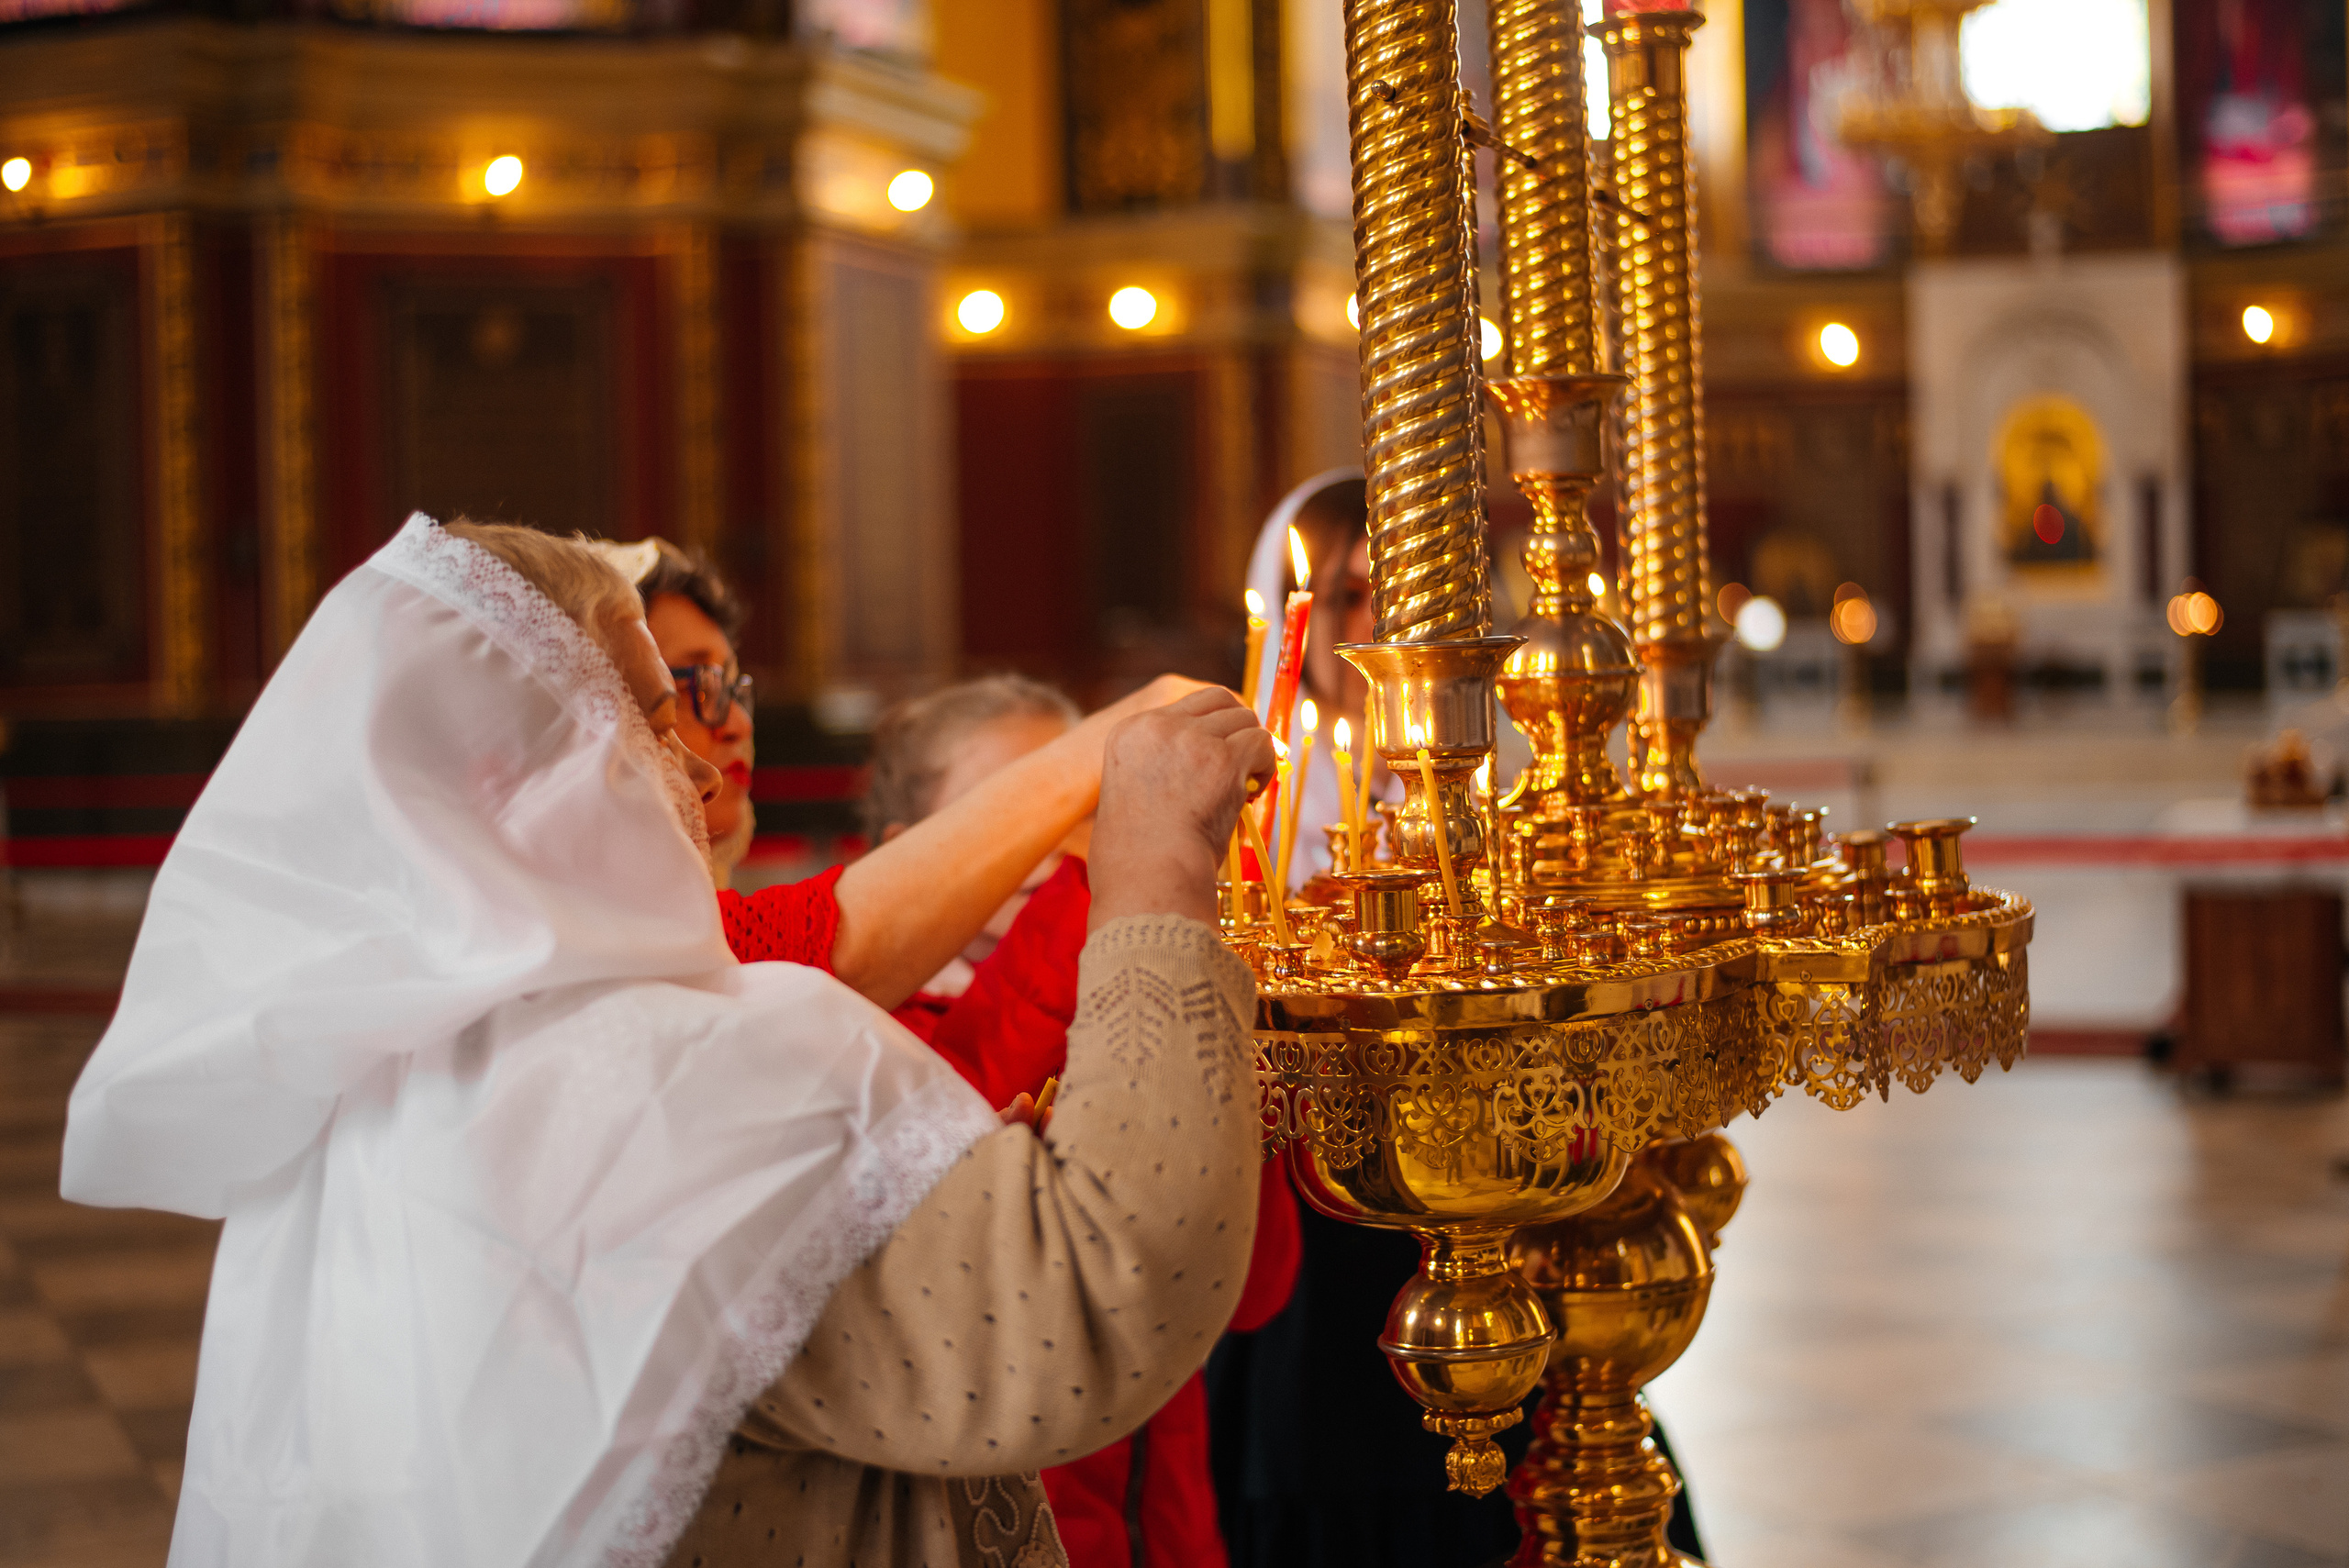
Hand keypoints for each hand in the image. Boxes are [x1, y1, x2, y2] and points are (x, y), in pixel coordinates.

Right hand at [1088, 687, 1275, 929]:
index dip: (1212, 729)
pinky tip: (1252, 795)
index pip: (1185, 707)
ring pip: (1246, 719)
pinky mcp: (1223, 759)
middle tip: (1241, 765)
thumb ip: (1160, 765)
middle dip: (1237, 729)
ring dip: (1252, 751)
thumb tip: (1209, 760)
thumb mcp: (1132, 793)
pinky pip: (1262, 743)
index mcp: (1129, 732)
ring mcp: (1191, 739)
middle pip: (1220, 699)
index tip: (1216, 760)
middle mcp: (1158, 726)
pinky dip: (1266, 766)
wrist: (1147, 880)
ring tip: (1245, 788)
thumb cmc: (1137, 856)